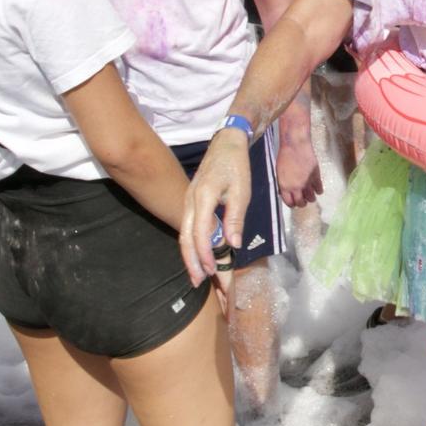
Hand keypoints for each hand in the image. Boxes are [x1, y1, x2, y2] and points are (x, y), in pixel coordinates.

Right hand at [180, 132, 252, 283]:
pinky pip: (187, 226)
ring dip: (189, 255)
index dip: (205, 254)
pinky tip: (197, 255)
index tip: (212, 271)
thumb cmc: (237, 166)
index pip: (200, 232)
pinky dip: (190, 244)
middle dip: (191, 261)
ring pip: (183, 233)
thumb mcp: (242, 191)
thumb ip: (235, 218)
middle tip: (197, 282)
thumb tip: (233, 243)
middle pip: (185, 236)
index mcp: (203, 197)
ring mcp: (188, 201)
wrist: (226, 144)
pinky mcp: (190, 202)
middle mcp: (190, 200)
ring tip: (196, 275)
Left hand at [275, 131, 321, 208]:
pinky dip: (319, 191)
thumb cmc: (285, 157)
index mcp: (284, 186)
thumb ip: (283, 184)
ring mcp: (307, 183)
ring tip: (311, 195)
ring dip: (311, 198)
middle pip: (301, 203)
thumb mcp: (279, 173)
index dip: (292, 204)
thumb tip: (285, 192)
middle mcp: (296, 187)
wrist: (295, 145)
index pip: (289, 202)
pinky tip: (318, 190)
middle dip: (302, 203)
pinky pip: (319, 189)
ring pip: (311, 198)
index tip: (294, 203)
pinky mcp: (316, 177)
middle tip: (303, 200)